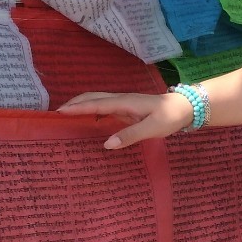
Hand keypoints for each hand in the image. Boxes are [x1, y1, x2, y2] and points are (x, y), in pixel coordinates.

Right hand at [59, 90, 194, 149]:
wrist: (186, 108)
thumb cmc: (170, 117)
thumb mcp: (152, 128)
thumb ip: (130, 135)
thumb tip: (107, 143)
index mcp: (124, 102)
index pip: (96, 103)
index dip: (77, 108)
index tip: (59, 113)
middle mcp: (121, 100)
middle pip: (92, 97)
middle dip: (74, 104)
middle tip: (56, 115)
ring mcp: (124, 103)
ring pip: (97, 100)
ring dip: (81, 105)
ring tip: (66, 117)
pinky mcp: (127, 109)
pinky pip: (104, 107)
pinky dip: (91, 110)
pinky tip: (88, 120)